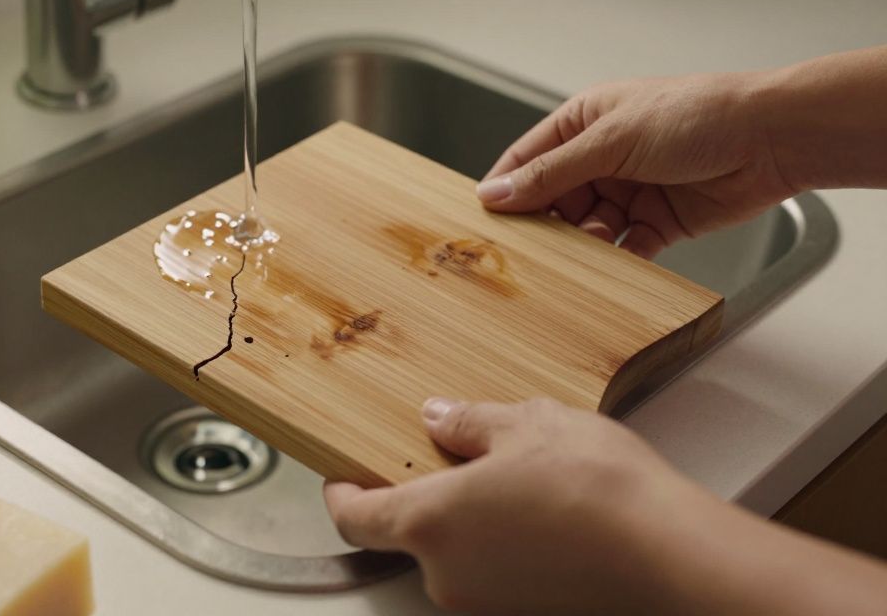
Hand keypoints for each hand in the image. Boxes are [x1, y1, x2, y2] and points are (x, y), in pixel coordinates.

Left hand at [325, 398, 705, 613]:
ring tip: (519, 481)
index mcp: (428, 522)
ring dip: (471, 523)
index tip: (343, 476)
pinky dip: (505, 546)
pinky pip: (496, 575)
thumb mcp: (526, 424)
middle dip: (428, 498)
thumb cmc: (598, 487)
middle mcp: (447, 575)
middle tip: (459, 459)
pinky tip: (546, 516)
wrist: (672, 555)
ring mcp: (487, 604)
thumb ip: (468, 423)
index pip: (354, 519)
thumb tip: (438, 418)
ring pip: (457, 556)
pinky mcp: (525, 615)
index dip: (342, 495)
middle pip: (411, 537)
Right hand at [476, 73, 796, 258]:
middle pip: (554, 200)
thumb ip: (552, 173)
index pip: (528, 158)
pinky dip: (616, 262)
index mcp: (585, 122)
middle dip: (544, 225)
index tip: (484, 221)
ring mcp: (630, 190)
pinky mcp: (657, 222)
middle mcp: (603, 156)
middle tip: (528, 251)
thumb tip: (497, 193)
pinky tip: (610, 269)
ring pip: (586, 228)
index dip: (506, 188)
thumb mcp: (611, 140)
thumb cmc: (698, 116)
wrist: (772, 140)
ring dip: (582, 245)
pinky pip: (624, 249)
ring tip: (582, 252)